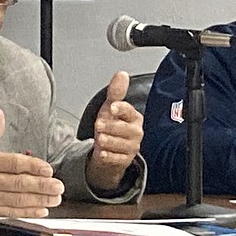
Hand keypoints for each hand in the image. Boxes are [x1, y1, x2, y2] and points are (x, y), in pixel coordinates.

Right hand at [0, 108, 63, 216]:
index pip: (14, 164)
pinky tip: (42, 210)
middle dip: (42, 186)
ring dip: (40, 200)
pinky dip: (28, 212)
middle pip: (20, 184)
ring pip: (19, 200)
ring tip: (56, 198)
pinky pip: (12, 212)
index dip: (34, 166)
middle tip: (59, 186)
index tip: (49, 169)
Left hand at [86, 71, 143, 191]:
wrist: (109, 150)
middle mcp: (136, 132)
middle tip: (99, 125)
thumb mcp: (110, 108)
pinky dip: (109, 157)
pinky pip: (118, 159)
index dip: (120, 109)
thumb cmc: (111, 126)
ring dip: (110, 142)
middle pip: (126, 130)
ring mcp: (132, 147)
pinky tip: (102, 153)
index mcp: (134, 117)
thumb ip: (116, 93)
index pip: (129, 111)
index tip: (111, 107)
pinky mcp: (126, 160)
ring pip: (122, 145)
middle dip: (112, 127)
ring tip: (100, 139)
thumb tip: (122, 74)